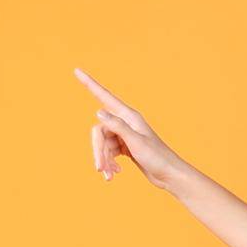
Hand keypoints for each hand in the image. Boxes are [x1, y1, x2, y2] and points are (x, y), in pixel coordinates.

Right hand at [74, 67, 186, 190]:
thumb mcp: (136, 142)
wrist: (170, 175)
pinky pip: (110, 152)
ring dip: (104, 160)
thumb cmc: (157, 157)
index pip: (104, 96)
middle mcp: (125, 123)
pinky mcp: (126, 147)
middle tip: (99, 168)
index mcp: (128, 116)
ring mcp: (125, 135)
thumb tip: (99, 112)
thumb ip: (118, 126)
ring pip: (104, 144)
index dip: (89, 84)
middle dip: (98, 150)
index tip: (76, 70)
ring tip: (109, 176)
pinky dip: (110, 163)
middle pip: (100, 131)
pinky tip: (114, 174)